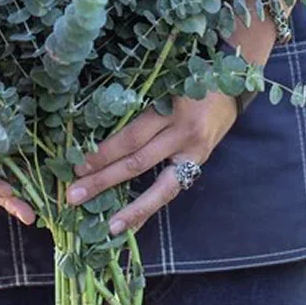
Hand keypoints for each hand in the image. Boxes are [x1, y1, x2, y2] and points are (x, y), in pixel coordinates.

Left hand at [63, 91, 238, 235]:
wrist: (231, 83)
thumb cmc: (189, 78)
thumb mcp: (163, 84)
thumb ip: (139, 107)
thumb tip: (99, 133)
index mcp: (169, 108)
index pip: (131, 137)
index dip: (104, 153)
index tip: (78, 165)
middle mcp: (182, 133)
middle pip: (138, 163)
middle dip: (104, 181)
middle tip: (74, 195)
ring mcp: (194, 152)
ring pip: (159, 187)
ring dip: (130, 208)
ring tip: (106, 226)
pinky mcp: (200, 163)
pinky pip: (172, 190)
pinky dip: (151, 209)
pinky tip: (133, 223)